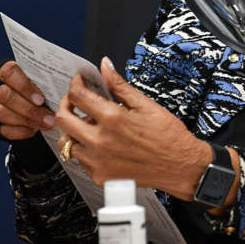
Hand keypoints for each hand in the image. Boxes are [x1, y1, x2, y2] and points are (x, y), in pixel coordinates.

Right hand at [0, 61, 54, 139]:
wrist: (31, 110)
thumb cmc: (41, 91)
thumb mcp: (43, 82)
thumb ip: (50, 79)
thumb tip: (75, 79)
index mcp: (5, 70)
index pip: (9, 72)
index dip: (25, 87)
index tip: (42, 99)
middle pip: (5, 95)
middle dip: (29, 109)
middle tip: (50, 118)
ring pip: (0, 112)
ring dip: (26, 120)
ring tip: (46, 124)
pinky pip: (2, 129)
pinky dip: (20, 131)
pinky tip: (34, 130)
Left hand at [54, 57, 211, 200]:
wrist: (181, 166)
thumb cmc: (168, 136)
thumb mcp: (146, 105)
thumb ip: (120, 86)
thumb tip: (105, 67)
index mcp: (113, 119)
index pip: (78, 95)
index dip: (76, 84)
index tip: (80, 82)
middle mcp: (101, 141)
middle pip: (64, 118)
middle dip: (66, 104)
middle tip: (76, 100)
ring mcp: (98, 161)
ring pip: (67, 142)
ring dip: (73, 130)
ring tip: (88, 125)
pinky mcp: (100, 176)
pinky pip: (79, 160)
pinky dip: (84, 149)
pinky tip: (99, 144)